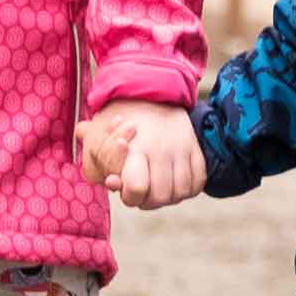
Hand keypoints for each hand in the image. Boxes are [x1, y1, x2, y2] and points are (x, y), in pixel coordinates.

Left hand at [82, 100, 205, 210]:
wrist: (149, 95)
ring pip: (180, 193)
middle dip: (147, 201)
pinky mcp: (195, 149)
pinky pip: (198, 182)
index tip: (126, 188)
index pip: (137, 187)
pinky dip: (187, 189)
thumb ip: (98, 164)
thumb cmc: (119, 122)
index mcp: (135, 147)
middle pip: (160, 197)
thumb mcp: (98, 138)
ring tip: (156, 187)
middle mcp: (161, 150)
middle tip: (140, 192)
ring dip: (168, 197)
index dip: (130, 196)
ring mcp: (181, 149)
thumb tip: (111, 182)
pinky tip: (173, 182)